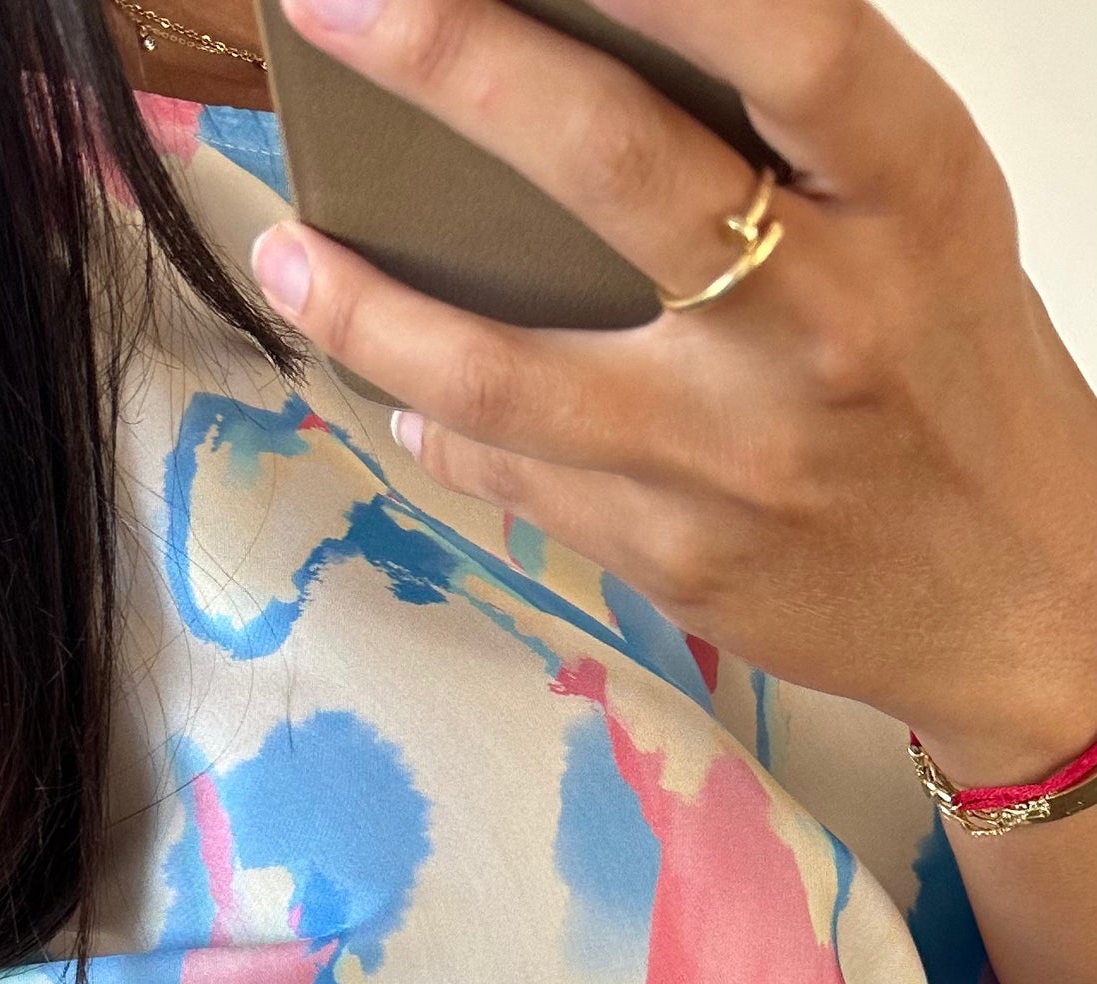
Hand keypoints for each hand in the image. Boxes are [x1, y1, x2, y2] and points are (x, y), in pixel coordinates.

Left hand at [249, 0, 1096, 780]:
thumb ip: (797, 119)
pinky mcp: (683, 556)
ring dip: (373, 306)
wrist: (1019, 597)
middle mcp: (826, 317)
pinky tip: (397, 382)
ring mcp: (742, 452)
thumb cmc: (952, 370)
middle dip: (455, 69)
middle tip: (340, 3)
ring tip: (290, 248)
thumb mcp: (922, 211)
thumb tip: (610, 28)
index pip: (790, 39)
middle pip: (616, 168)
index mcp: (910, 193)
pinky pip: (522, 477)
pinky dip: (443, 423)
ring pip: (514, 368)